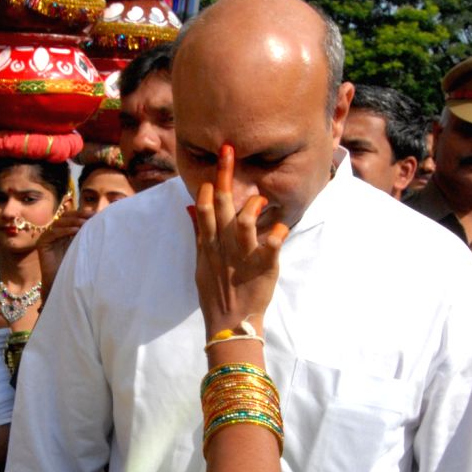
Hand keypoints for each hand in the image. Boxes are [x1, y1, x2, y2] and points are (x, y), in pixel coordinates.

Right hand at [37, 211, 91, 302]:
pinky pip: (52, 233)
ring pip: (58, 223)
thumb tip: (101, 221)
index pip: (72, 217)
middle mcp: (55, 233)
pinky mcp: (42, 244)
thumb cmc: (76, 268)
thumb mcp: (84, 247)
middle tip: (89, 216)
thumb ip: (88, 235)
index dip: (82, 213)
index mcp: (65, 232)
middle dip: (78, 215)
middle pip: (65, 217)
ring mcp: (47, 237)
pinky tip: (75, 230)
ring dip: (72, 221)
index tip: (95, 214)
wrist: (64, 283)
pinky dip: (64, 230)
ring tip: (84, 223)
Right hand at [193, 144, 286, 336]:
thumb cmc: (216, 292)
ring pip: (244, 221)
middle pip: (222, 204)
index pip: (204, 207)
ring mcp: (242, 256)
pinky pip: (271, 246)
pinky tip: (281, 227)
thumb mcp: (200, 262)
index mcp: (208, 243)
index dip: (210, 184)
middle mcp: (223, 246)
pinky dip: (278, 233)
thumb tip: (190, 208)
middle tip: (229, 149)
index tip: (217, 163)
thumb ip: (198, 233)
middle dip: (226, 174)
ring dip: (252, 205)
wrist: (228, 323)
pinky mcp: (262, 268)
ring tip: (260, 199)